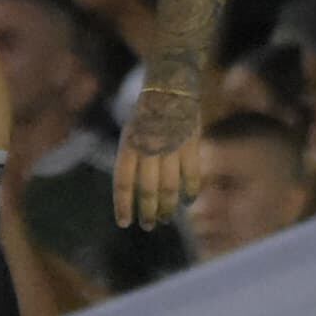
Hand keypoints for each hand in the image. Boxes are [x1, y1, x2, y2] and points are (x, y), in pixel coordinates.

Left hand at [115, 78, 202, 228]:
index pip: (123, 183)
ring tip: (164, 219)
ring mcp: (172, 147)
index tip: (125, 223)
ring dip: (167, 207)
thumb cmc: (146, 118)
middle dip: (147, 212)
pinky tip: (188, 202)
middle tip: (148, 226)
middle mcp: (149, 148)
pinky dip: (190, 191)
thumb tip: (133, 194)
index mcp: (128, 146)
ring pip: (170, 187)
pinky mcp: (192, 145)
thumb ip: (131, 162)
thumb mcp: (129, 136)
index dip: (123, 206)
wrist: (170, 89)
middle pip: (147, 190)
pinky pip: (192, 175)